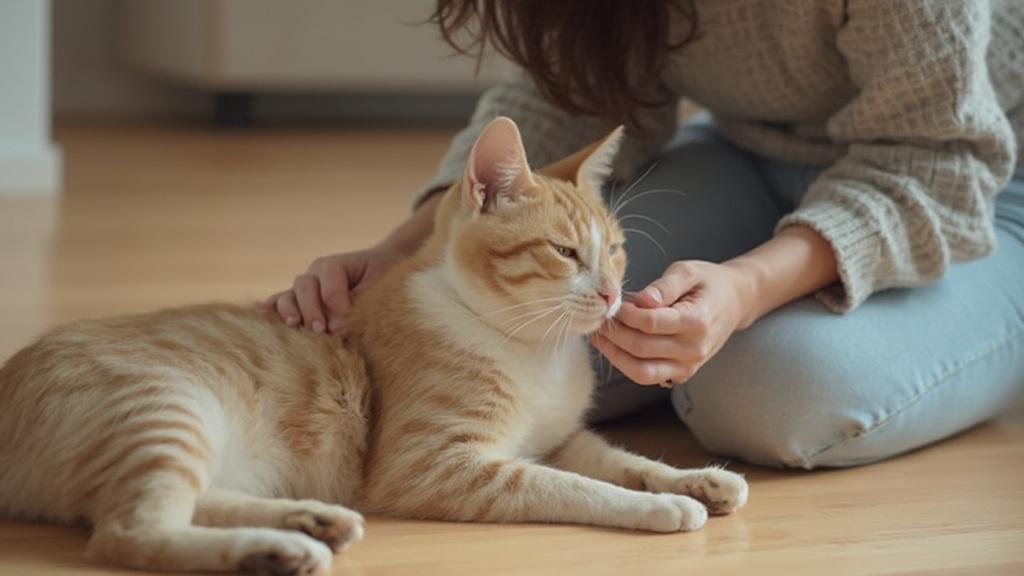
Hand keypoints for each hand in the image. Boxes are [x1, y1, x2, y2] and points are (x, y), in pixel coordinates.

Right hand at [262, 244, 405, 333]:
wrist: (380, 271)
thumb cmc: (380, 280)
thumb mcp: (376, 289)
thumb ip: (357, 305)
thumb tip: (334, 329)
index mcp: (334, 265)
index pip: (329, 281)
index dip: (337, 299)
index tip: (347, 312)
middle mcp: (315, 274)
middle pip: (304, 287)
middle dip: (311, 309)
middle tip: (321, 328)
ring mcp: (304, 288)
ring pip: (289, 295)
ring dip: (290, 311)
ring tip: (294, 324)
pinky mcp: (299, 302)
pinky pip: (280, 303)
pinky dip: (270, 308)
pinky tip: (260, 314)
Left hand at [591, 260, 756, 385]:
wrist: (735, 302)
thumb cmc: (708, 283)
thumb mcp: (687, 272)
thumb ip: (663, 287)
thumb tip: (640, 301)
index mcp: (697, 321)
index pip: (651, 323)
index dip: (626, 315)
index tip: (614, 304)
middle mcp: (694, 349)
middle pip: (641, 348)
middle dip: (614, 334)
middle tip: (599, 320)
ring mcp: (689, 365)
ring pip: (641, 371)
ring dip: (615, 355)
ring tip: (600, 337)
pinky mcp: (683, 374)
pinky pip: (647, 376)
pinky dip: (626, 364)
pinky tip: (615, 346)